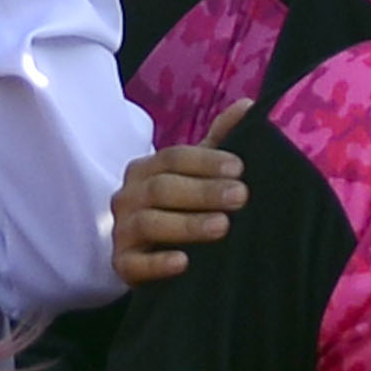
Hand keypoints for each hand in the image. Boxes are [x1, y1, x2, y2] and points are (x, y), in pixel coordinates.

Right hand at [112, 105, 252, 284]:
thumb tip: (249, 105)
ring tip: (222, 226)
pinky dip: (157, 263)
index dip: (205, 161)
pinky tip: (183, 262)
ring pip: (148, 222)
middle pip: (162, 188)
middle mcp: (129, 196)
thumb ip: (220, 140)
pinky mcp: (122, 264)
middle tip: (240, 197)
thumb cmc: (180, 206)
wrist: (152, 255)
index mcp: (147, 169)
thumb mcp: (199, 172)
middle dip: (203, 191)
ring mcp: (122, 230)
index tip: (239, 167)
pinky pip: (133, 263)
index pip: (173, 158)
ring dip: (186, 224)